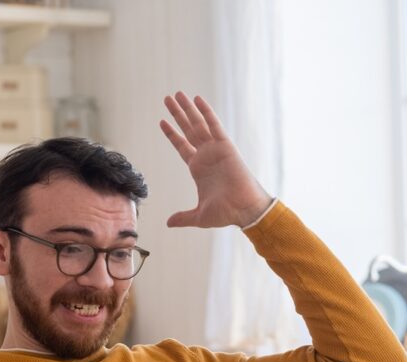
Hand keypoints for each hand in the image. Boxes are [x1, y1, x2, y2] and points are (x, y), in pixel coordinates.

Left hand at [160, 92, 272, 228]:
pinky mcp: (226, 146)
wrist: (245, 210)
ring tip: (176, 94)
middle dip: (177, 114)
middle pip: (188, 130)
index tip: (162, 122)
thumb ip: (183, 217)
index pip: (182, 146)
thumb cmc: (226, 213)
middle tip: (167, 99)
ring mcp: (215, 149)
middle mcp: (206, 156)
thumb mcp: (199, 216)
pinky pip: (214, 125)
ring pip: (198, 124)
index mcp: (198, 168)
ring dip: (187, 109)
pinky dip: (206, 112)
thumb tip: (168, 223)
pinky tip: (197, 99)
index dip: (172, 134)